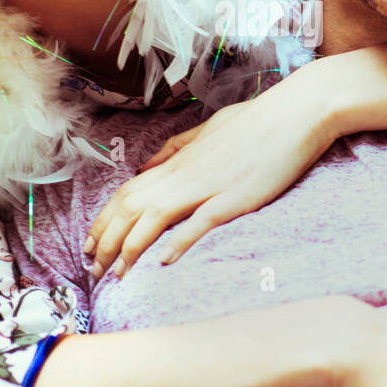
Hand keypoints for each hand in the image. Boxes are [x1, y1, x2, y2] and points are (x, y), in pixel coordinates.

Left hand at [84, 72, 335, 277]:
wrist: (297, 112)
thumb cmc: (257, 120)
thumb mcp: (208, 130)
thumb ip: (175, 149)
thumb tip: (147, 165)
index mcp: (179, 161)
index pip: (128, 192)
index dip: (105, 220)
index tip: (90, 243)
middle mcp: (185, 174)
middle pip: (131, 207)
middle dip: (106, 241)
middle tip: (93, 270)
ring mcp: (209, 185)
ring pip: (155, 216)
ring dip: (130, 247)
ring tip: (116, 273)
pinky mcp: (236, 197)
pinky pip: (201, 221)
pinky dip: (180, 241)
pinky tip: (163, 261)